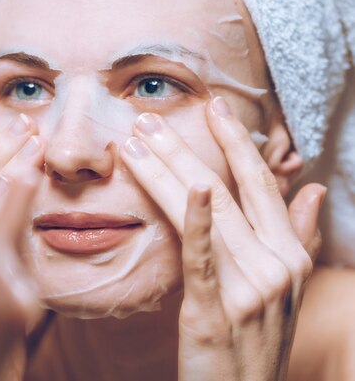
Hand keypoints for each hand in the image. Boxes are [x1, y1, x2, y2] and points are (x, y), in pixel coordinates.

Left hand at [120, 97, 325, 380]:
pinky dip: (198, 221)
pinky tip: (193, 188)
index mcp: (290, 255)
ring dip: (169, 171)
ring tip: (136, 141)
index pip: (261, 185)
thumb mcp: (284, 287)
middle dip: (187, 149)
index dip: (237, 143)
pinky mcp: (216, 312)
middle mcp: (276, 266)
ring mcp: (250, 289)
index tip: (215, 106)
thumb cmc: (255, 342)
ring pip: (209, 213)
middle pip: (230, 190)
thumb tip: (311, 191)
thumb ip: (297, 236)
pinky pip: (204, 258)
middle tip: (149, 119)